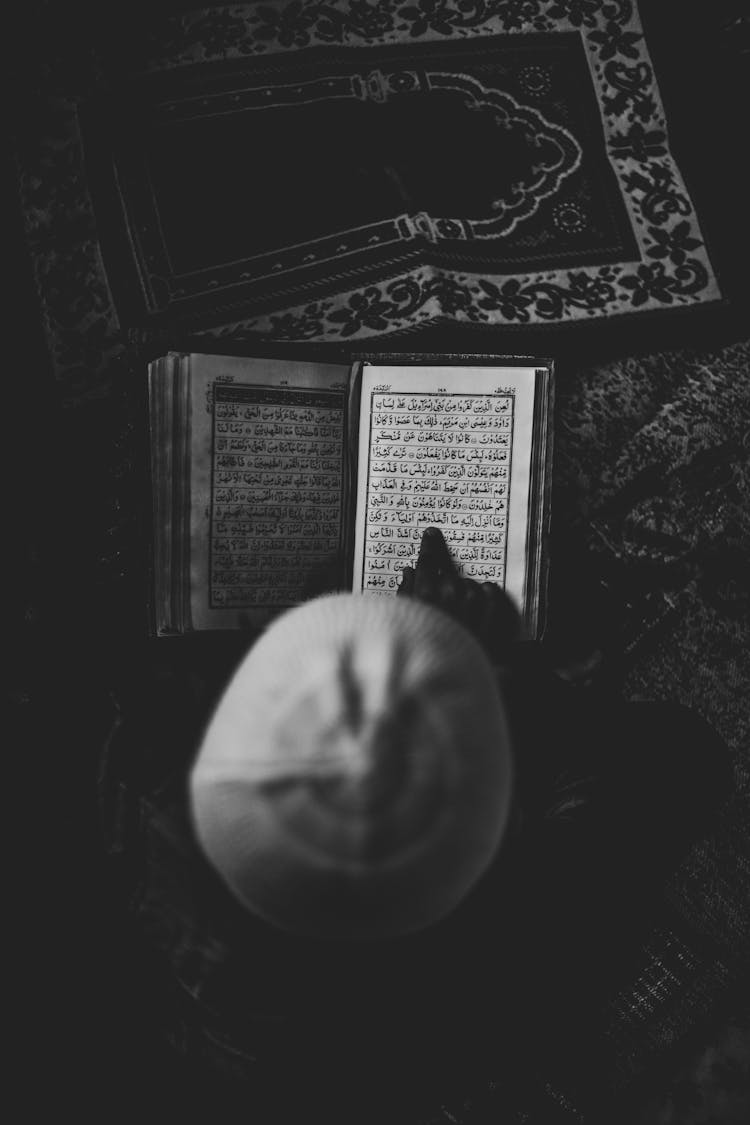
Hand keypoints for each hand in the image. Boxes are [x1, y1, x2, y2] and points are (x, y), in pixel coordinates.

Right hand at [397, 527, 519, 663]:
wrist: (438, 686)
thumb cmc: (417, 653)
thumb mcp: (401, 622)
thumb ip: (404, 594)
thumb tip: (409, 573)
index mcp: (423, 595)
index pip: (427, 562)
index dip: (429, 546)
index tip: (432, 534)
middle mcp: (449, 597)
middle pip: (449, 577)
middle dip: (445, 585)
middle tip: (441, 602)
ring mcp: (472, 610)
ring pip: (471, 586)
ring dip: (465, 593)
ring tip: (458, 612)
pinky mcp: (491, 623)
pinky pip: (491, 596)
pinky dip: (488, 595)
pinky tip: (483, 599)